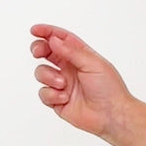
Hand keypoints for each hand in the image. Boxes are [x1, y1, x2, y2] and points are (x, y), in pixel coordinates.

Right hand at [30, 24, 134, 138]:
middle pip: (46, 52)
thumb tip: (53, 39)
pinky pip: (43, 93)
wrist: (111, 115)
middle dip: (39, 49)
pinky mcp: (57, 101)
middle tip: (38, 52)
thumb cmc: (109, 89)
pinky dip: (52, 94)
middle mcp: (69, 68)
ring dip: (48, 76)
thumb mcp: (93, 63)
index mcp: (80, 56)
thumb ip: (71, 51)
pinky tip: (65, 98)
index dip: (47, 32)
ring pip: (41, 72)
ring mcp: (62, 84)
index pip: (61, 39)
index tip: (34, 30)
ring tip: (63, 84)